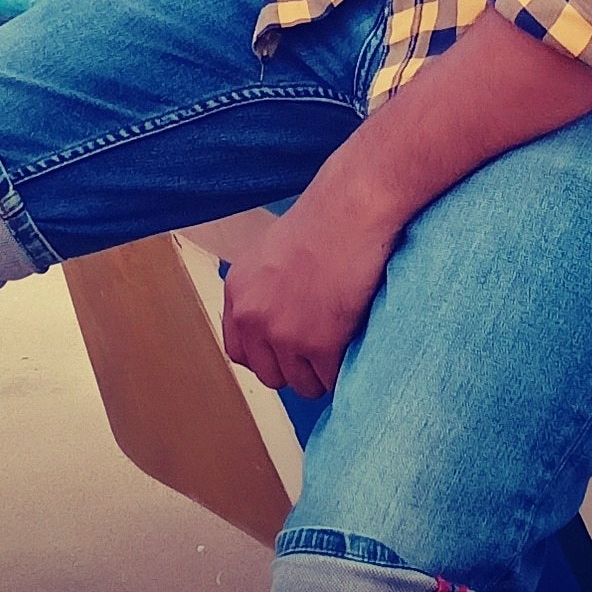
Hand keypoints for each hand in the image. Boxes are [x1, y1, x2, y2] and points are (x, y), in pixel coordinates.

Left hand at [220, 189, 397, 398]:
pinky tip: (353, 340)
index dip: (266, 356)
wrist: (352, 208)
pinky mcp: (319, 345)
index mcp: (238, 291)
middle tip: (319, 345)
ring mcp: (285, 333)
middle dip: (295, 366)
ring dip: (321, 371)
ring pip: (302, 384)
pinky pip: (331, 379)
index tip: (286, 352)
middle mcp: (253, 316)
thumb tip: (276, 324)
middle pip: (270, 374)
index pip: (239, 352)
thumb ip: (263, 291)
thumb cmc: (324, 219)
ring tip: (340, 339)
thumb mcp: (270, 253)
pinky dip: (344, 367)